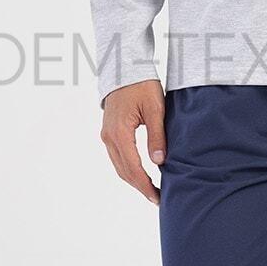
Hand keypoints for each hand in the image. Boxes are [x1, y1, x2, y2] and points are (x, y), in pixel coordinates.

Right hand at [100, 80, 165, 205]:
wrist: (124, 67)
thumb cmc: (142, 84)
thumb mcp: (155, 109)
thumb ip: (157, 136)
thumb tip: (160, 162)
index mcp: (119, 132)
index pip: (133, 168)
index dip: (145, 185)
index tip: (158, 197)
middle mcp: (109, 137)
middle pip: (123, 171)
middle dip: (140, 187)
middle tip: (158, 198)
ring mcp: (106, 135)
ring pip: (119, 166)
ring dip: (134, 180)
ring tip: (152, 190)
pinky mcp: (109, 132)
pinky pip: (117, 157)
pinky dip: (129, 169)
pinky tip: (142, 173)